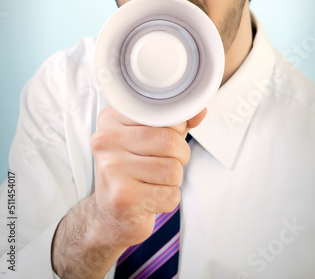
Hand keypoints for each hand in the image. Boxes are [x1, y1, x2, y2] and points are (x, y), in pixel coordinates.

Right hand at [51, 107, 205, 278]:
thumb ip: (175, 122)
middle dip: (180, 156)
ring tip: (156, 182)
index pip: (160, 114)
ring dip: (174, 180)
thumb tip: (199, 111)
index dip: (176, 128)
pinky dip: (169, 199)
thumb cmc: (133, 170)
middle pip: (168, 141)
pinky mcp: (122, 199)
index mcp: (111, 120)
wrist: (108, 214)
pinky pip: (170, 195)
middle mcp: (106, 141)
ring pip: (172, 169)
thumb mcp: (151, 139)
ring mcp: (112, 170)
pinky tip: (151, 198)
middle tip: (168, 163)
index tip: (169, 138)